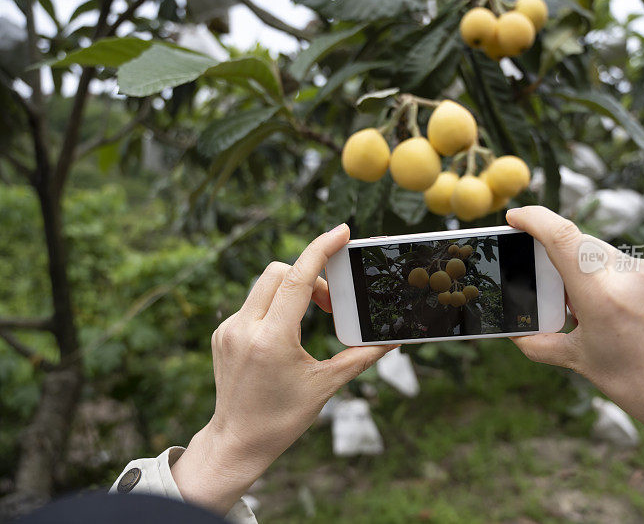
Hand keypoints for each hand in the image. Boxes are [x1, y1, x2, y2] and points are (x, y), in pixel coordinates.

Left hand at [171, 224, 394, 513]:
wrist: (236, 442)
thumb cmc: (281, 419)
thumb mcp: (325, 386)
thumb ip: (360, 357)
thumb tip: (391, 340)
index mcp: (271, 339)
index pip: (298, 279)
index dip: (321, 250)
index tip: (341, 231)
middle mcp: (244, 328)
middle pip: (281, 272)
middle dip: (310, 276)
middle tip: (329, 305)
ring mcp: (229, 329)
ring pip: (266, 284)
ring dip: (293, 289)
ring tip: (312, 318)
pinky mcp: (223, 333)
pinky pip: (254, 302)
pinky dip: (277, 305)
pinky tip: (287, 333)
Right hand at [506, 206, 643, 502]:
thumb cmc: (637, 385)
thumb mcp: (579, 362)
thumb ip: (539, 342)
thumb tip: (513, 332)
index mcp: (602, 296)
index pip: (562, 236)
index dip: (534, 218)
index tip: (516, 216)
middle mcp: (632, 275)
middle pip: (581, 245)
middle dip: (560, 257)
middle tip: (553, 287)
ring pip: (607, 255)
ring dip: (590, 271)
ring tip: (595, 310)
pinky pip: (634, 266)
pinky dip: (618, 280)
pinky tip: (625, 312)